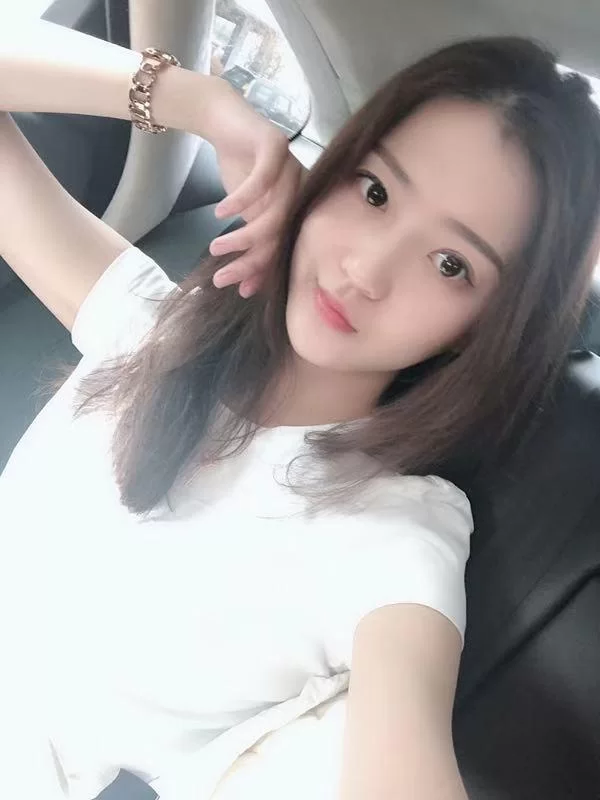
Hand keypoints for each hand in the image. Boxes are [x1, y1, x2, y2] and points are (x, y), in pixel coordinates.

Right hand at [201, 79, 304, 296]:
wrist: (224, 121)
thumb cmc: (239, 169)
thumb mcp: (245, 213)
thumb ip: (251, 243)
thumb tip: (245, 286)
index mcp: (298, 208)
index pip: (284, 246)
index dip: (264, 271)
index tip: (242, 291)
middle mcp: (302, 190)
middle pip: (280, 235)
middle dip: (251, 261)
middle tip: (223, 278)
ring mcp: (292, 167)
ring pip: (274, 213)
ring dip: (243, 236)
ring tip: (216, 248)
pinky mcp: (275, 146)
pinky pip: (261, 181)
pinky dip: (240, 201)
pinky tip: (220, 214)